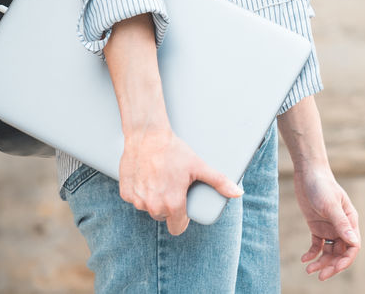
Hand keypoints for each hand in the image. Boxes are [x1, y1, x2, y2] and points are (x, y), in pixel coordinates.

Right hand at [118, 126, 243, 235]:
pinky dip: (140, 191)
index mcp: (172, 204)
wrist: (147, 135)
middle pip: (163, 217)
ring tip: (159, 179)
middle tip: (172, 185)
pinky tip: (146, 177)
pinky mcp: (125, 193)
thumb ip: (219, 182)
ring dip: (153, 199)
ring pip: (148, 208)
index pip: (177, 228)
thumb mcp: (199, 166)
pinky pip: (135, 199)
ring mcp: (137, 200)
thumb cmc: (174, 151)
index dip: (182, 219)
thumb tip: (238, 193)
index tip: (183, 207)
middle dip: (168, 205)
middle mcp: (153, 206)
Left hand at [294, 164, 360, 280]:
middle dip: (332, 265)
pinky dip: (312, 253)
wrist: (307, 173)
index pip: (353, 247)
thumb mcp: (330, 205)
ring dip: (321, 262)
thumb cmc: (321, 186)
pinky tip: (304, 258)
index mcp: (350, 221)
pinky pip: (317, 245)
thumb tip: (354, 243)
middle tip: (320, 275)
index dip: (346, 260)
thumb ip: (341, 223)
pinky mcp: (317, 226)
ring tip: (309, 269)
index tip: (334, 269)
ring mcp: (329, 227)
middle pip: (340, 252)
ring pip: (329, 251)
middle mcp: (341, 226)